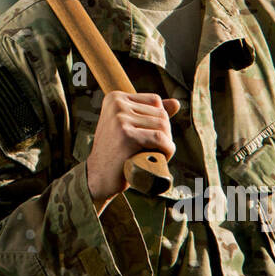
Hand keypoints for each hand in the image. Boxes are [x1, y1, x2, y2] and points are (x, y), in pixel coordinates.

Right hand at [86, 91, 180, 210]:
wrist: (98, 177)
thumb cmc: (116, 153)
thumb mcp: (130, 126)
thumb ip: (150, 113)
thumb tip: (176, 103)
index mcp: (115, 98)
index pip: (155, 101)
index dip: (159, 121)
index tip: (148, 137)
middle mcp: (116, 104)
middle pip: (161, 113)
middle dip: (164, 134)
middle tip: (152, 150)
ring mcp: (120, 119)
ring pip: (163, 126)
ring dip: (166, 144)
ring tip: (153, 154)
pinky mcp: (127, 136)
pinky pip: (159, 138)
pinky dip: (166, 150)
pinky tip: (160, 158)